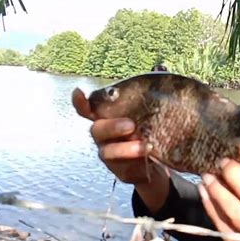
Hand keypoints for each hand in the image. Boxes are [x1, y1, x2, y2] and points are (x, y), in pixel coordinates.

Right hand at [71, 88, 169, 211]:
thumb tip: (159, 68)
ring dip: (126, 148)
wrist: (161, 161)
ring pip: (108, 151)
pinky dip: (136, 163)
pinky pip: (123, 168)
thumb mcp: (152, 112)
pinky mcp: (120, 172)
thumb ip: (150, 95)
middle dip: (112, 127)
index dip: (81, 102)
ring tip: (146, 146)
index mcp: (108, 118)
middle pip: (97, 130)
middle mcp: (104, 137)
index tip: (78, 92)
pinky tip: (150, 158)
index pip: (88, 109)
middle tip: (131, 125)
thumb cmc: (151, 130)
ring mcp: (110, 155)